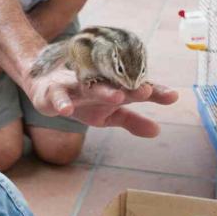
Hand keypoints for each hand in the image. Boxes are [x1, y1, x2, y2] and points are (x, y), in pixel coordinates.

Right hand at [27, 67, 178, 136]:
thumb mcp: (107, 115)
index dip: (154, 91)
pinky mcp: (53, 93)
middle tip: (147, 90)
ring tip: (117, 97)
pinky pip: (58, 97)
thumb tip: (157, 131)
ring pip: (89, 87)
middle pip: (115, 84)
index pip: (135, 89)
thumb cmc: (81, 99)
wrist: (43, 85)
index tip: (172, 96)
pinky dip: (62, 102)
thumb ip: (131, 121)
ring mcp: (74, 87)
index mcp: (111, 88)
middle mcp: (95, 84)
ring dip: (102, 91)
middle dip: (130, 87)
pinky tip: (67, 110)